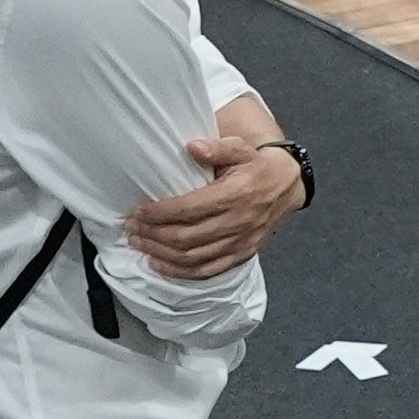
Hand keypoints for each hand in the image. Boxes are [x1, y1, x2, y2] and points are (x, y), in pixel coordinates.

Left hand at [125, 111, 307, 286]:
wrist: (287, 186)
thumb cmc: (256, 166)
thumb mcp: (241, 148)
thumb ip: (217, 148)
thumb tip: (191, 147)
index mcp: (236, 194)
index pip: (189, 209)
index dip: (159, 213)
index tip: (138, 211)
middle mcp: (239, 221)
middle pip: (186, 236)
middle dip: (153, 234)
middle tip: (132, 229)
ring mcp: (241, 242)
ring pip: (193, 257)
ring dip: (161, 254)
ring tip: (139, 245)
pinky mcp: (242, 255)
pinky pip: (207, 270)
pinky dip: (180, 271)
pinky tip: (160, 265)